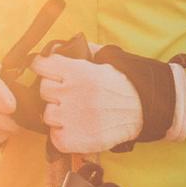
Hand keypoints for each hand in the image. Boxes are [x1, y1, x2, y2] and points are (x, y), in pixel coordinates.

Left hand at [32, 47, 185, 153]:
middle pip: (43, 90)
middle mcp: (72, 93)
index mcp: (78, 72)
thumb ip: (82, 52)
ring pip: (47, 115)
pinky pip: (54, 137)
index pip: (41, 65)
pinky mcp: (77, 139)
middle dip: (53, 92)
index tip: (46, 71)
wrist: (144, 110)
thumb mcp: (105, 61)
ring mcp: (73, 117)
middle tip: (67, 96)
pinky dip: (62, 136)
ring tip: (73, 114)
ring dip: (57, 115)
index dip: (42, 68)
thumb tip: (57, 47)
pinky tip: (75, 129)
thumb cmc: (123, 86)